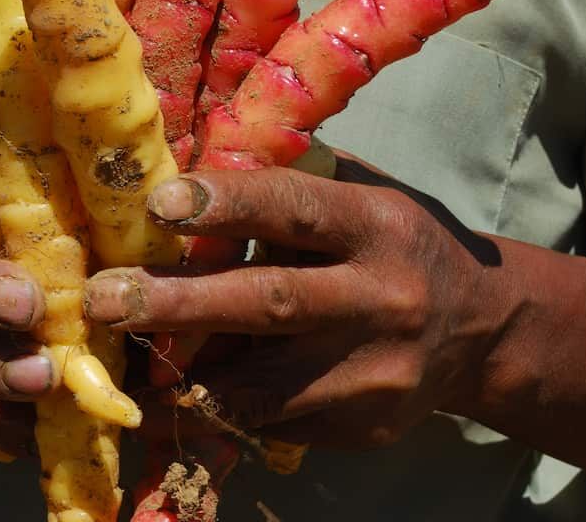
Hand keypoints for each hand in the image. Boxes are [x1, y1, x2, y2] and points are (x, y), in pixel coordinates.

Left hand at [84, 154, 501, 449]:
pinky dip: (219, 410)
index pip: (296, 210)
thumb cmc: (396, 243)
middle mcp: (380, 298)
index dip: (226, 205)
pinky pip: (275, 421)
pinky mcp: (364, 424)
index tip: (159, 204)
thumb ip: (296, 182)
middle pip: (269, 304)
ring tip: (120, 364)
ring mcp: (374, 372)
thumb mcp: (365, 195)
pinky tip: (178, 398)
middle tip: (102, 299)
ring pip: (262, 383)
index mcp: (376, 226)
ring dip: (182, 374)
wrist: (483, 331)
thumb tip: (194, 161)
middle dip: (177, 304)